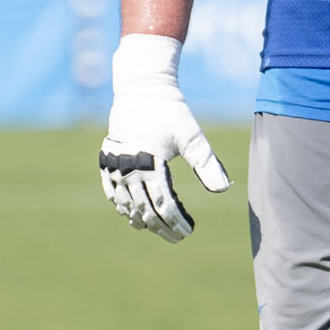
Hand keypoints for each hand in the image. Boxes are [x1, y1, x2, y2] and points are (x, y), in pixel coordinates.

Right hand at [98, 34, 230, 241]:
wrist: (142, 91)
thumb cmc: (171, 113)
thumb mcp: (192, 137)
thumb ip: (207, 164)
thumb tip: (223, 190)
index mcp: (150, 161)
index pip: (163, 202)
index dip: (175, 221)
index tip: (188, 232)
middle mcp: (128, 165)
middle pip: (144, 208)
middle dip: (161, 227)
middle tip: (177, 238)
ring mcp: (114, 164)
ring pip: (126, 204)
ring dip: (141, 220)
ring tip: (158, 230)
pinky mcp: (107, 161)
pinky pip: (112, 193)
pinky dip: (123, 207)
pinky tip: (135, 217)